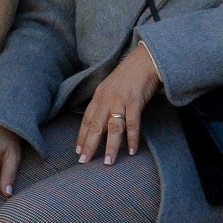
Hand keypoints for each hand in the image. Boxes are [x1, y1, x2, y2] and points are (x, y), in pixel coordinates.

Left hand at [76, 42, 160, 164]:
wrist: (145, 60)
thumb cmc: (129, 75)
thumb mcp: (111, 87)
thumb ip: (105, 103)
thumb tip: (101, 123)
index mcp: (99, 96)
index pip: (87, 119)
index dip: (81, 136)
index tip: (77, 150)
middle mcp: (107, 99)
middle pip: (96, 126)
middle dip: (89, 145)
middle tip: (84, 161)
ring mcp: (121, 100)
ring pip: (113, 127)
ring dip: (111, 146)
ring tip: (108, 162)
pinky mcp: (135, 102)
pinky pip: (133, 123)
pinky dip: (132, 138)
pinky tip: (132, 150)